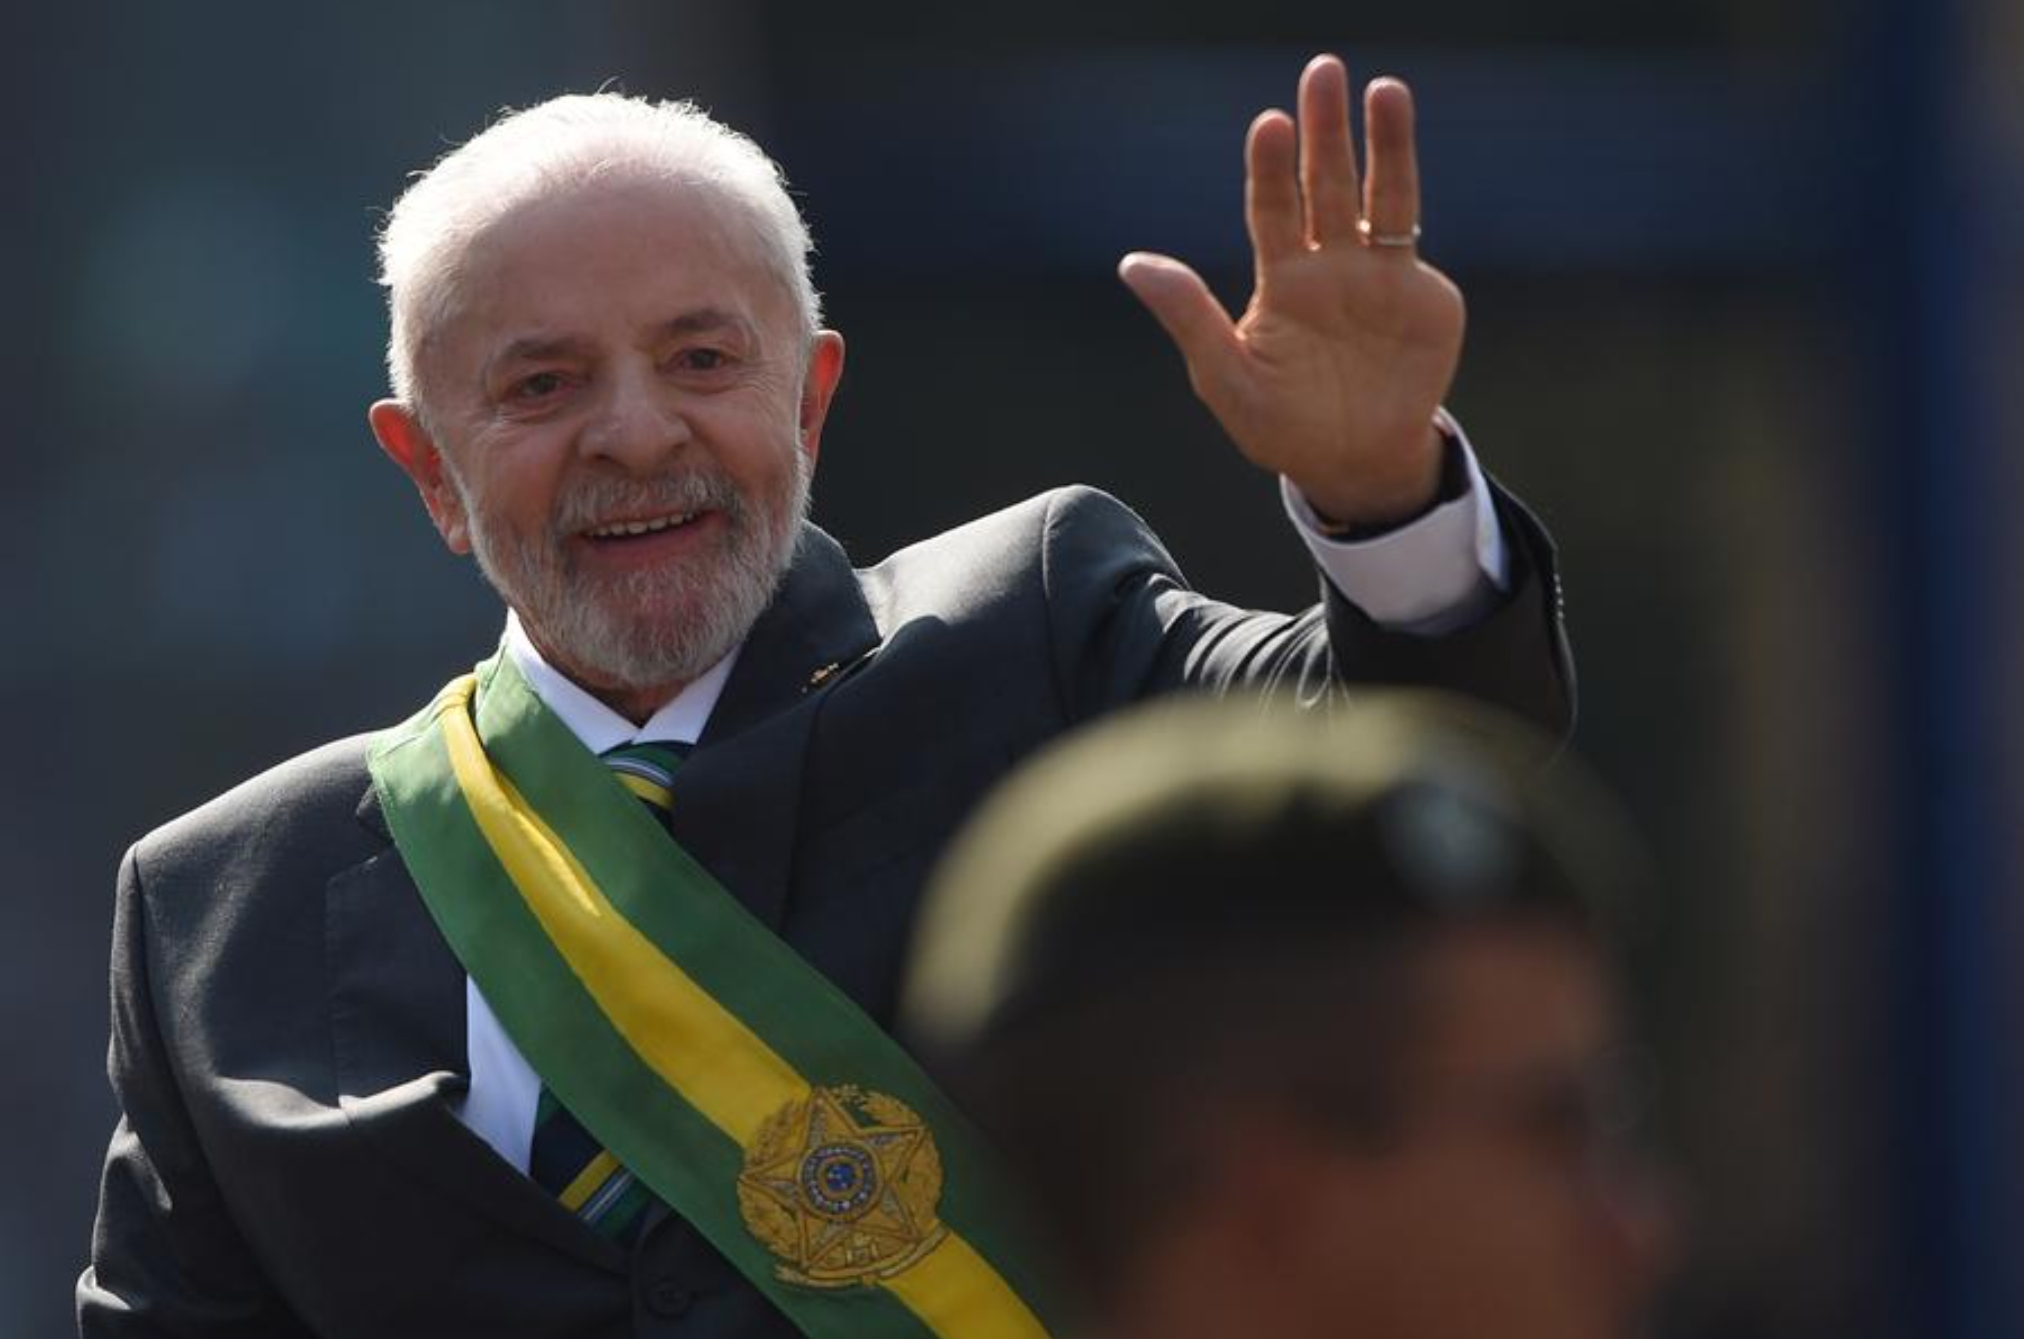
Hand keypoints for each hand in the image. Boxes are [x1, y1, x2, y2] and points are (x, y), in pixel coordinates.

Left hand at [1120, 54, 1464, 526]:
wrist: (1353, 463)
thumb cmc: (1282, 426)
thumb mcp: (1227, 380)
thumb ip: (1189, 319)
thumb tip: (1133, 264)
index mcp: (1281, 280)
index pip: (1271, 210)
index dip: (1269, 169)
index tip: (1269, 124)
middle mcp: (1328, 264)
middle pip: (1326, 184)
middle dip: (1326, 130)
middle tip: (1323, 71)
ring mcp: (1378, 276)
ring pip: (1382, 197)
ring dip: (1385, 145)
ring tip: (1386, 89)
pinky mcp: (1422, 297)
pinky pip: (1412, 246)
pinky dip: (1407, 209)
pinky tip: (1398, 163)